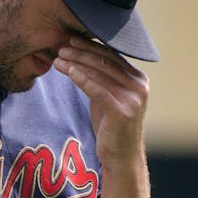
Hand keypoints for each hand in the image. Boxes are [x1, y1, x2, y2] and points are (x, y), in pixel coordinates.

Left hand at [53, 36, 148, 166]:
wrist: (122, 158)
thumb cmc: (112, 129)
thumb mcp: (109, 98)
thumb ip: (103, 80)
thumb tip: (83, 59)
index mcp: (139, 80)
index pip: (113, 56)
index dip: (91, 46)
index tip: (72, 39)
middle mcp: (140, 86)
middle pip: (106, 61)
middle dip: (81, 52)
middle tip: (61, 46)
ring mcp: (133, 99)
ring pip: (100, 73)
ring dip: (76, 63)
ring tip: (58, 58)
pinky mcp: (123, 111)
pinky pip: (98, 90)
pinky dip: (81, 78)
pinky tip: (68, 71)